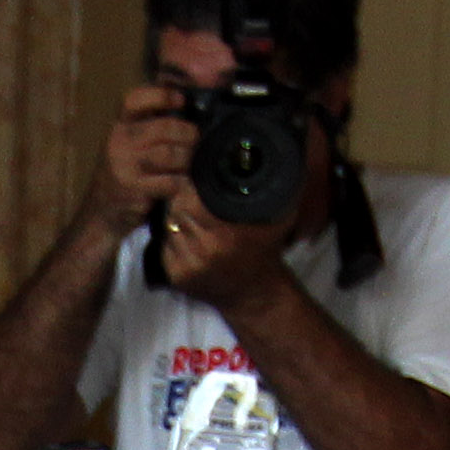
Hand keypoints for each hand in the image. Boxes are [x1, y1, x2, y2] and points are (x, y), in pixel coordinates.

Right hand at [85, 82, 194, 236]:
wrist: (101, 215)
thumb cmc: (125, 176)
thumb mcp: (128, 146)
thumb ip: (150, 127)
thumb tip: (190, 110)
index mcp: (118, 127)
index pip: (134, 100)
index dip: (161, 95)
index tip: (180, 101)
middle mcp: (118, 142)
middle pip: (165, 127)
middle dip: (188, 136)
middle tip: (193, 144)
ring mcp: (124, 165)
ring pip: (172, 154)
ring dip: (186, 162)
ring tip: (184, 168)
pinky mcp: (133, 188)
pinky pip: (170, 181)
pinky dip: (179, 185)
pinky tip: (176, 187)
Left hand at [158, 179, 295, 313]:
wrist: (254, 292)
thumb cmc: (265, 250)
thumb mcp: (280, 217)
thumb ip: (278, 190)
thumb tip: (283, 157)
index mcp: (227, 235)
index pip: (189, 201)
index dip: (189, 188)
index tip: (195, 182)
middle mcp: (206, 251)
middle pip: (175, 212)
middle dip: (180, 200)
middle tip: (190, 195)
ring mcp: (189, 266)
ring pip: (168, 228)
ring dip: (175, 218)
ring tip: (191, 214)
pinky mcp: (178, 277)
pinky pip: (166, 246)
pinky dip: (173, 237)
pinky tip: (189, 235)